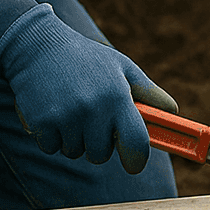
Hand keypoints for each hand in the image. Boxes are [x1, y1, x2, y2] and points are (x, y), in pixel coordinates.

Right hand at [0, 4, 176, 172]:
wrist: (36, 46)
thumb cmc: (86, 59)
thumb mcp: (121, 66)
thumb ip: (148, 92)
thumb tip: (173, 111)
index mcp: (117, 96)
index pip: (137, 143)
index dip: (138, 159)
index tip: (134, 163)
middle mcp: (93, 108)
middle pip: (101, 154)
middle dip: (98, 143)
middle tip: (92, 119)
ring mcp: (66, 117)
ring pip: (75, 152)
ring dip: (74, 139)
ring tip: (69, 108)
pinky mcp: (41, 122)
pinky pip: (52, 148)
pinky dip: (51, 136)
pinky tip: (51, 110)